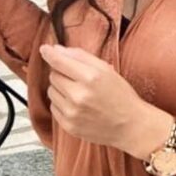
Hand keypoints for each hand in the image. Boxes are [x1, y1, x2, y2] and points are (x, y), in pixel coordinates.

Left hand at [39, 44, 171, 159]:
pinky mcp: (68, 126)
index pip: (59, 62)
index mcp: (90, 78)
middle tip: (77, 77)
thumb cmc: (121, 96)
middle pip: (53, 76)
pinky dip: (61, 103)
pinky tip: (77, 104)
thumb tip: (57, 49)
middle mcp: (79, 96)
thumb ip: (81, 56)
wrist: (130, 126)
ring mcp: (72, 113)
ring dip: (60, 88)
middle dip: (62, 73)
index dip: (49, 53)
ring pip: (51, 91)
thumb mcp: (106, 70)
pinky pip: (53, 107)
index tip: (44, 49)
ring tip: (78, 92)